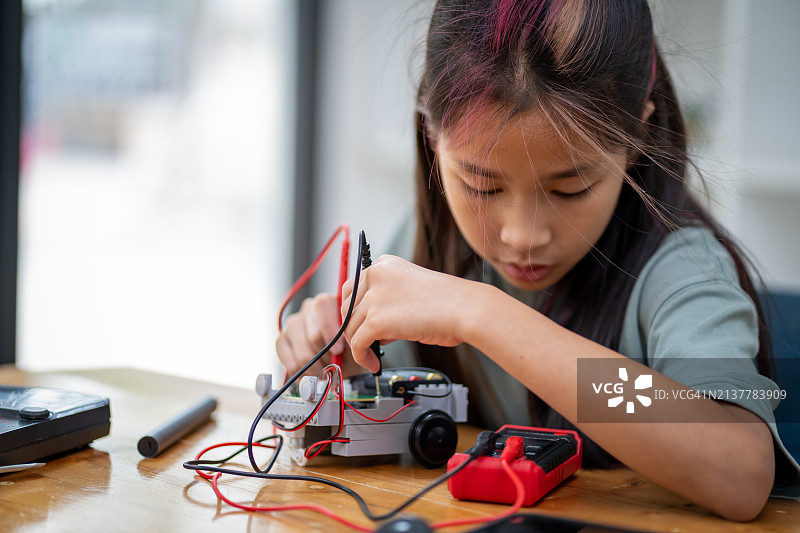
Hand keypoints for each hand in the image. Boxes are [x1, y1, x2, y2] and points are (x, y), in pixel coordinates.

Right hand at [275, 293, 359, 377]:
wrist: (339, 360)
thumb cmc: (349, 348)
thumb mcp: (353, 342)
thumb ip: (348, 340)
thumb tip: (339, 346)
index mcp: (328, 302)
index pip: (323, 305)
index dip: (331, 330)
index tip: (339, 351)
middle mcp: (308, 308)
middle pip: (314, 335)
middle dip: (326, 356)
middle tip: (334, 365)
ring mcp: (293, 323)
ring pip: (303, 352)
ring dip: (316, 368)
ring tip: (324, 371)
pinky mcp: (281, 340)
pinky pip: (290, 362)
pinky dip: (303, 373)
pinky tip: (312, 373)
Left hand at [341, 255, 478, 371]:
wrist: (465, 309)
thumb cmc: (449, 303)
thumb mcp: (410, 293)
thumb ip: (388, 304)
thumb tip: (374, 328)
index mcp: (384, 265)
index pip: (353, 287)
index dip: (354, 310)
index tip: (360, 325)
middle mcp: (375, 276)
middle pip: (346, 307)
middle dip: (353, 328)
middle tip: (365, 344)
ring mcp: (374, 297)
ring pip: (350, 327)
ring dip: (359, 346)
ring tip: (372, 358)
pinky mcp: (376, 320)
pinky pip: (358, 344)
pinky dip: (362, 358)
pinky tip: (374, 364)